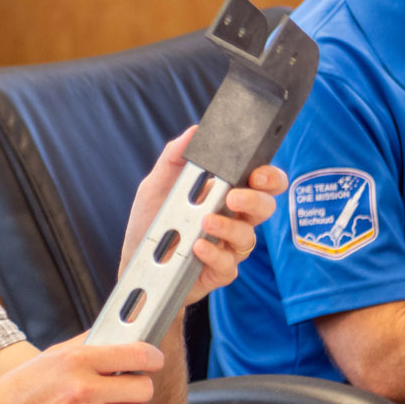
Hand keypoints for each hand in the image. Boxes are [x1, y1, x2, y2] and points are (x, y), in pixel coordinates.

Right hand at [0, 338, 163, 403]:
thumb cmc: (15, 396)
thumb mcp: (46, 360)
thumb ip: (82, 347)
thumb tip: (114, 336)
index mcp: (75, 361)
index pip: (136, 353)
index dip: (152, 357)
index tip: (154, 361)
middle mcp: (83, 389)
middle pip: (143, 388)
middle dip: (137, 388)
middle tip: (123, 389)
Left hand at [119, 127, 286, 304]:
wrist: (135, 261)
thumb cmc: (150, 221)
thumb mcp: (155, 184)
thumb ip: (174, 157)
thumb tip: (193, 132)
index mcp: (226, 192)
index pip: (262, 181)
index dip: (269, 177)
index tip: (257, 174)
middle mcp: (234, 218)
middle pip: (266, 207)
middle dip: (256, 200)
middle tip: (234, 197)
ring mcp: (228, 246)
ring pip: (249, 237)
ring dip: (230, 227)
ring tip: (207, 221)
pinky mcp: (219, 271)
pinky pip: (229, 265)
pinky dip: (215, 255)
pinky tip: (198, 246)